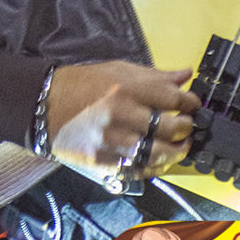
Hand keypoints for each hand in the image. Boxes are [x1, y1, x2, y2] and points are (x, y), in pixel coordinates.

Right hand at [46, 60, 198, 176]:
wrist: (45, 105)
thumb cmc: (82, 84)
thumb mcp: (117, 70)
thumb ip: (153, 75)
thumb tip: (185, 75)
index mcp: (126, 87)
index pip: (173, 99)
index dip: (190, 103)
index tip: (194, 105)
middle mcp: (121, 114)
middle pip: (170, 128)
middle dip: (186, 129)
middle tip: (188, 127)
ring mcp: (112, 140)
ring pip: (158, 154)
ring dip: (175, 153)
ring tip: (178, 147)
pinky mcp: (103, 161)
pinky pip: (137, 169)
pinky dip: (152, 168)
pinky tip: (157, 161)